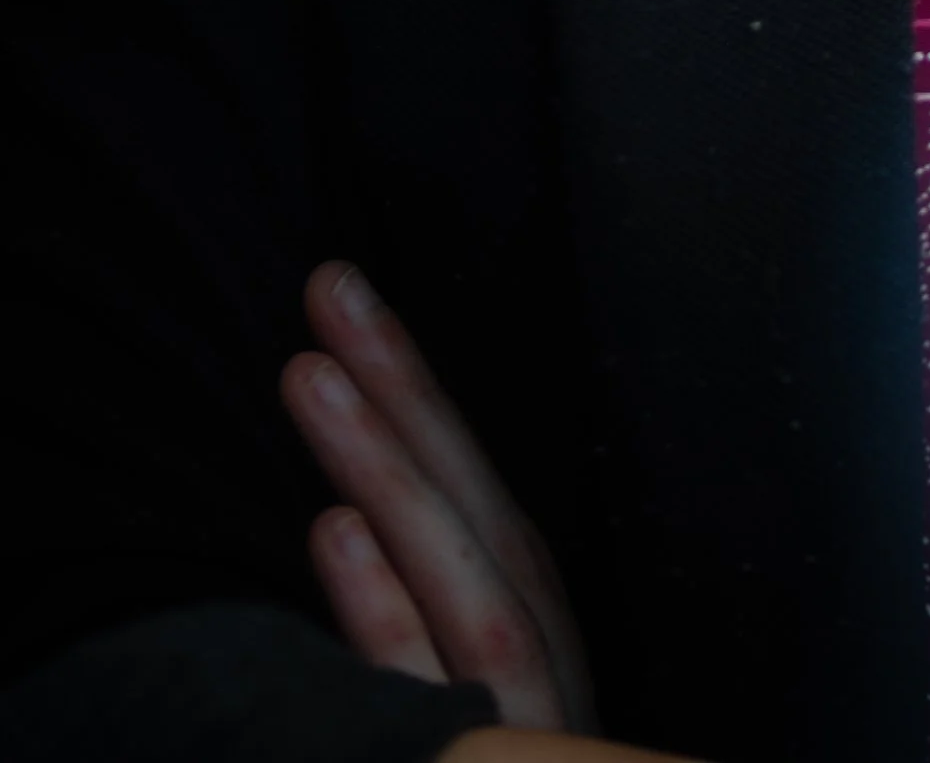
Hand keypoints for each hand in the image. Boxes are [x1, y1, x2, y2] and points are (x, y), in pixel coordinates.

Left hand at [282, 261, 603, 734]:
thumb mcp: (472, 697)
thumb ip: (431, 616)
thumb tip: (342, 512)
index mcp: (534, 646)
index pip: (480, 506)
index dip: (418, 401)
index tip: (347, 306)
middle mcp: (543, 675)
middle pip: (482, 521)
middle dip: (407, 396)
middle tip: (330, 287)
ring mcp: (520, 728)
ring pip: (467, 592)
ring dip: (390, 473)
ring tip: (310, 373)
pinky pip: (427, 700)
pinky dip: (385, 616)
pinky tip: (335, 532)